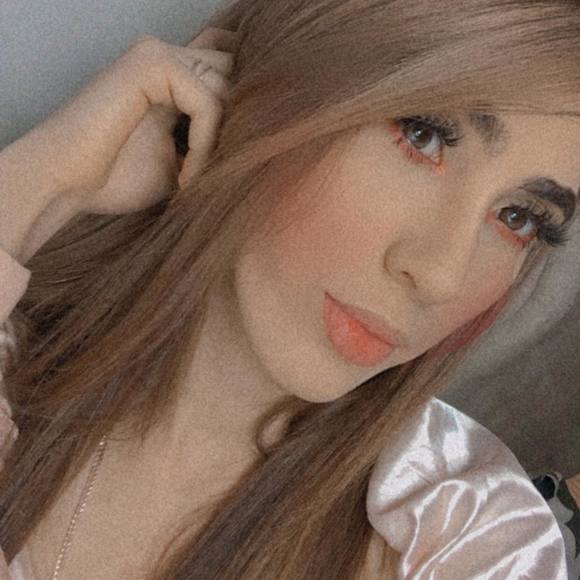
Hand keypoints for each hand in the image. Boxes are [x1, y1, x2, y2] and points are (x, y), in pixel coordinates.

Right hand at [28, 28, 237, 214]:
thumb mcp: (182, 160)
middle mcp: (168, 56)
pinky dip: (203, 145)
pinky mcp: (151, 63)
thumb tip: (254, 144)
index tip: (237, 155)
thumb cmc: (117, 177)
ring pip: (228, 90)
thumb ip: (213, 141)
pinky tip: (184, 175)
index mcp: (173, 75)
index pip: (230, 67)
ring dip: (220, 144)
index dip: (244, 107)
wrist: (67, 184)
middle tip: (217, 171)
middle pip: (237, 77)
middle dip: (240, 126)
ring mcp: (159, 54)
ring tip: (192, 180)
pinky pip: (207, 102)